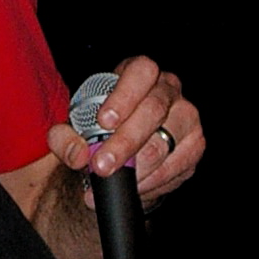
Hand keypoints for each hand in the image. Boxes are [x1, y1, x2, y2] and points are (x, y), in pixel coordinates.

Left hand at [47, 55, 203, 204]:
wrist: (120, 157)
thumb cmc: (96, 132)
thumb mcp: (71, 131)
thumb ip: (64, 140)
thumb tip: (78, 155)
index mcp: (139, 73)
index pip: (141, 71)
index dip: (124, 95)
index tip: (104, 122)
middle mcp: (168, 89)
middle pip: (153, 110)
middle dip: (124, 142)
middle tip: (100, 166)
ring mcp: (186, 118)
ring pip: (165, 143)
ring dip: (135, 169)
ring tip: (111, 182)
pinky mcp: (194, 147)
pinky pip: (175, 167)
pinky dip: (151, 182)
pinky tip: (133, 187)